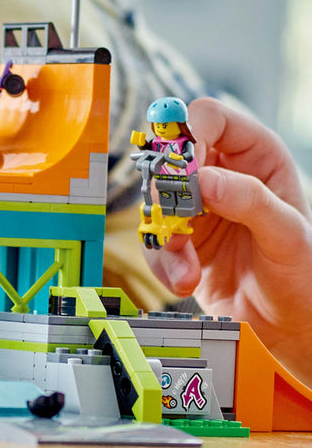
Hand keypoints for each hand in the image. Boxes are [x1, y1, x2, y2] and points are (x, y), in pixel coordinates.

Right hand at [147, 98, 311, 383]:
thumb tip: (203, 178)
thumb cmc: (304, 278)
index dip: (189, 128)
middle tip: (172, 210)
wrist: (287, 329)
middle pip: (170, 153)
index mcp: (255, 156)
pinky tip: (186, 278)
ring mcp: (196, 204)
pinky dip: (163, 260)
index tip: (182, 161)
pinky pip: (151, 235)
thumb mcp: (288, 236)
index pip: (211, 118)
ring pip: (154, 195)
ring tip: (187, 262)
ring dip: (164, 231)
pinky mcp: (178, 235)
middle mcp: (221, 173)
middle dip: (166, 186)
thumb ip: (250, 201)